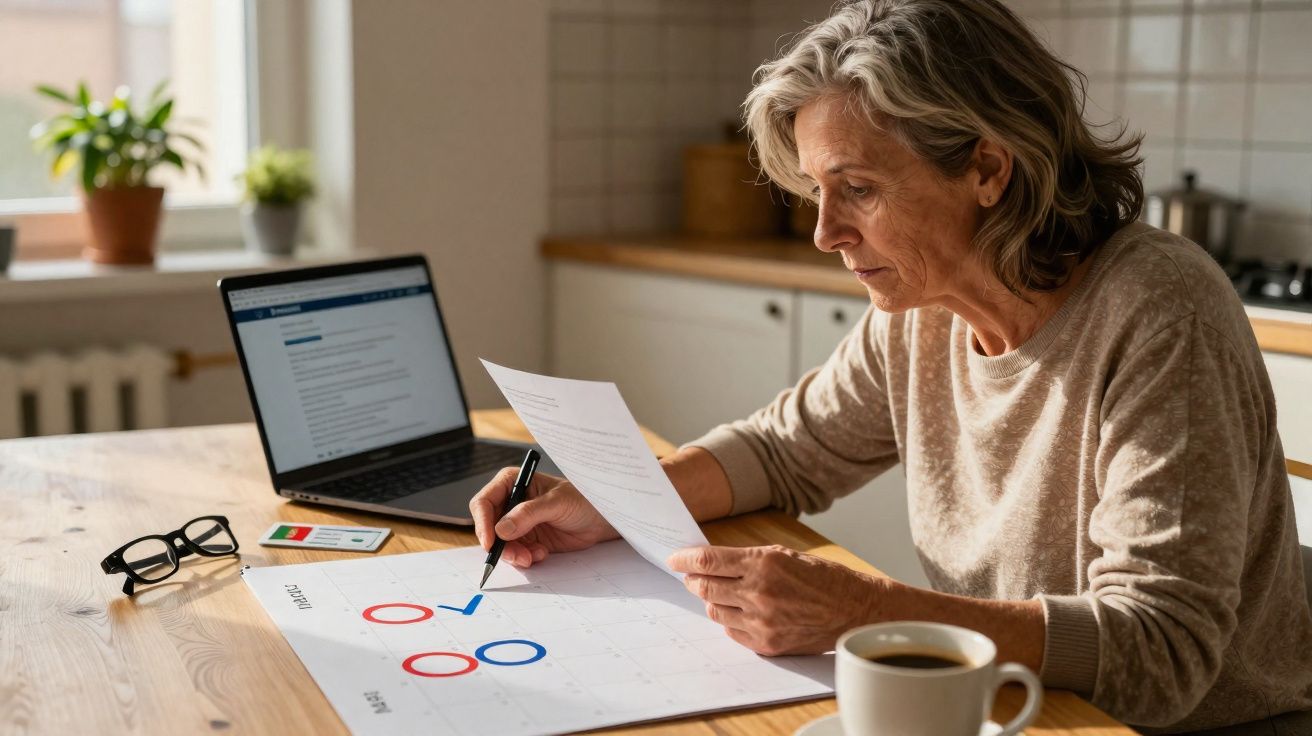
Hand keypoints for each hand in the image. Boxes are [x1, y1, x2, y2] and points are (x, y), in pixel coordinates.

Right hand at [469, 467, 618, 567]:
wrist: (600, 520)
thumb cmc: (582, 500)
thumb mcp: (556, 503)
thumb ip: (528, 514)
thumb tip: (501, 528)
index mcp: (512, 482)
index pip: (485, 502)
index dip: (482, 522)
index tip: (491, 542)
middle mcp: (510, 502)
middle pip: (488, 526)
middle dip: (499, 544)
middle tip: (517, 556)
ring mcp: (517, 523)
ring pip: (500, 544)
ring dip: (514, 554)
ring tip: (534, 556)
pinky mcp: (526, 539)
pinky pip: (515, 553)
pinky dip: (525, 557)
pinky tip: (542, 553)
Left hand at [668, 544, 885, 655]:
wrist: (852, 610)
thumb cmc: (821, 578)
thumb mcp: (783, 555)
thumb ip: (746, 559)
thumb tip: (710, 562)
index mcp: (763, 563)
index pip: (708, 561)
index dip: (685, 559)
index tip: (674, 559)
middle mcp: (759, 592)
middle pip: (704, 587)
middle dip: (692, 580)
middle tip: (689, 576)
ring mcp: (761, 621)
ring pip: (714, 610)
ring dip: (711, 600)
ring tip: (721, 593)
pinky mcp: (766, 644)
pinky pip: (731, 631)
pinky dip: (730, 619)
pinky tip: (740, 611)